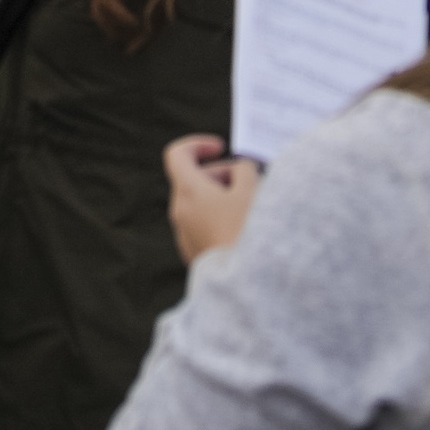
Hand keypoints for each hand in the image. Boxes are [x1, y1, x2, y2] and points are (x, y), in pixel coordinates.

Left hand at [163, 134, 261, 262]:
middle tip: (251, 181)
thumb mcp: (251, 192)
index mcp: (187, 192)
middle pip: (193, 179)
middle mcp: (179, 211)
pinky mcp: (194, 252)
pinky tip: (245, 229)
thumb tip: (240, 168)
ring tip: (252, 207)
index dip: (198, 144)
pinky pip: (203, 224)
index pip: (177, 154)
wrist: (244, 284)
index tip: (221, 148)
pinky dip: (220, 217)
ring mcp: (184, 234)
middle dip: (221, 173)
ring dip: (223, 197)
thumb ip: (244, 170)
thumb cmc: (247, 233)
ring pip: (199, 203)